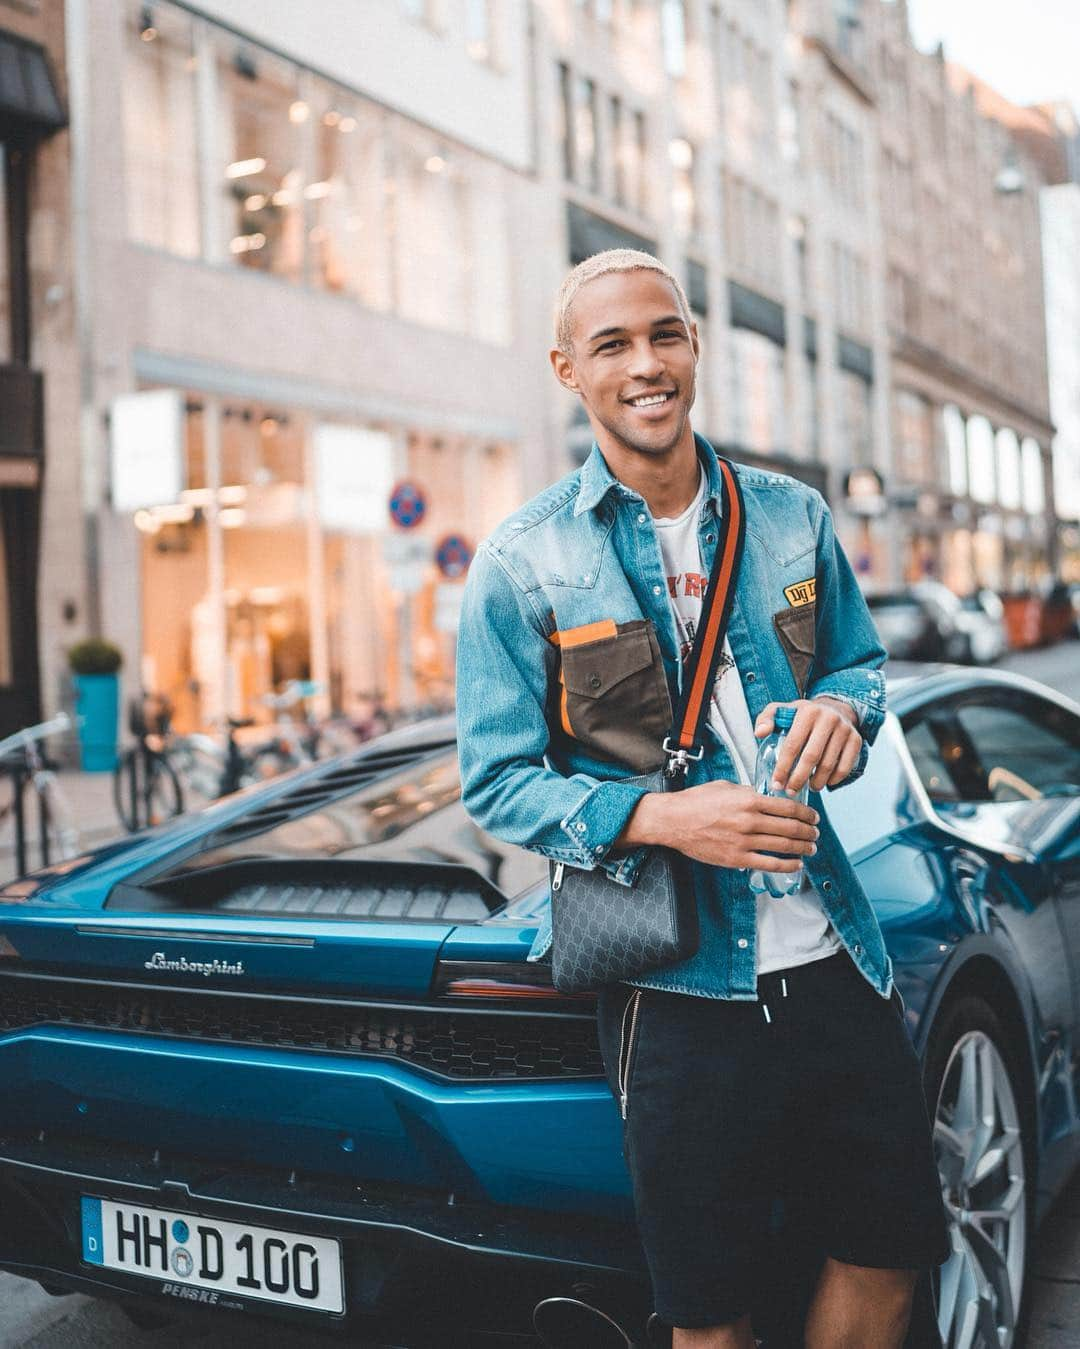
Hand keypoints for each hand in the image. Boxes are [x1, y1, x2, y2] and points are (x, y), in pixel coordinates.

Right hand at [623, 780, 819, 872]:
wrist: (673, 821)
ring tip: (811, 847)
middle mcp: (750, 821)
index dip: (806, 813)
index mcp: (749, 800)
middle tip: (816, 832)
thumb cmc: (696, 801)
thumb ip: (748, 791)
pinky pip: (769, 864)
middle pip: (791, 827)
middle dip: (808, 831)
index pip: (788, 807)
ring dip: (803, 847)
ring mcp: (744, 841)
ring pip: (784, 846)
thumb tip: (764, 796)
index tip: (813, 816)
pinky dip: (787, 865)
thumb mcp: (725, 786)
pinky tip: (797, 864)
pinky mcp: (737, 858)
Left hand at [753, 698, 862, 794]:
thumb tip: (760, 733)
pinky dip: (834, 779)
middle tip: (790, 791)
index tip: (777, 783)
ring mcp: (844, 729)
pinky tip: (824, 783)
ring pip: (828, 765)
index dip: (783, 767)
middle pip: (811, 757)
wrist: (834, 709)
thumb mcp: (782, 710)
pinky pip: (845, 767)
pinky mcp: (856, 740)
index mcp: (807, 712)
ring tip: (807, 788)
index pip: (792, 745)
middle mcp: (828, 718)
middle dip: (798, 778)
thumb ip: (766, 719)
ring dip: (816, 782)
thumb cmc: (802, 715)